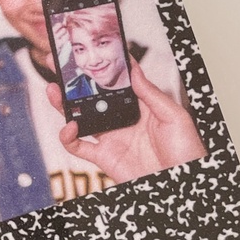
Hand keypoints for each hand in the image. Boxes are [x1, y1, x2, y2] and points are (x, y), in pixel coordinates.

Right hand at [46, 59, 206, 183]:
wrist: (181, 184)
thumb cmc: (187, 153)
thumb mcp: (174, 116)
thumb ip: (150, 93)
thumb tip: (133, 70)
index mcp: (139, 108)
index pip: (114, 84)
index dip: (99, 69)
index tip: (88, 54)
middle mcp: (121, 121)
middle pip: (90, 98)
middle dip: (73, 82)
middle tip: (59, 64)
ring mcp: (110, 139)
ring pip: (79, 118)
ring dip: (62, 105)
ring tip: (53, 90)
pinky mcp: (103, 157)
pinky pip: (78, 147)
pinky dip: (67, 137)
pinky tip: (68, 126)